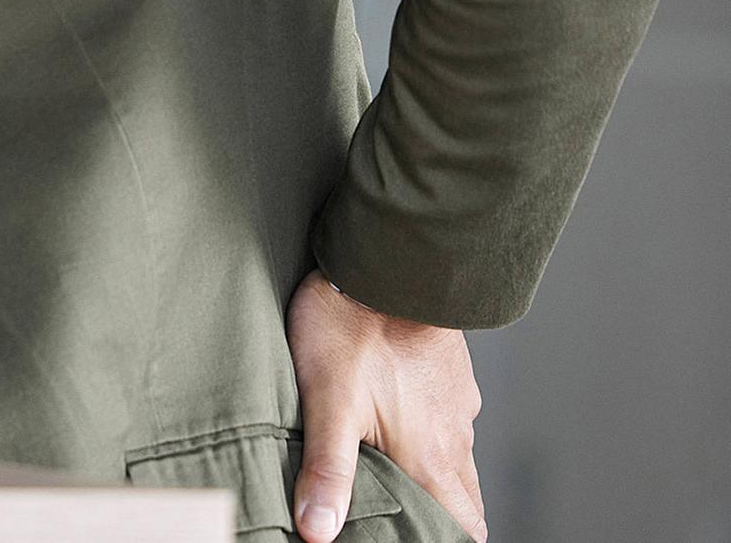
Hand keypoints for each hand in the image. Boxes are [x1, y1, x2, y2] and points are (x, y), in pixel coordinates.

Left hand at [288, 270, 486, 541]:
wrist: (387, 265)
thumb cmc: (351, 331)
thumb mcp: (329, 404)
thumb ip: (328, 470)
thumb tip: (317, 530)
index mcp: (430, 457)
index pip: (461, 526)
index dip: (446, 540)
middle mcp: (455, 437)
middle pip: (464, 499)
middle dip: (443, 517)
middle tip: (412, 524)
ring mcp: (458, 404)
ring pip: (457, 458)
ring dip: (437, 476)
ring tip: (402, 482)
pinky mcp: (452, 375)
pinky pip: (451, 419)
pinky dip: (435, 435)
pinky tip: (403, 424)